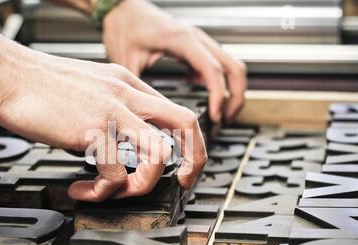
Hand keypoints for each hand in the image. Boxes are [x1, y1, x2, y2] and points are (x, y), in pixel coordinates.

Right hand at [0, 47, 206, 201]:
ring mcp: (111, 112)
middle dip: (193, 160)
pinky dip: (101, 192)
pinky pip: (114, 174)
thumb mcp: (89, 88)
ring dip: (144, 185)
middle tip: (181, 183)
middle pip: (185, 123)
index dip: (187, 143)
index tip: (180, 166)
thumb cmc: (39, 83)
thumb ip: (110, 109)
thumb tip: (118, 142)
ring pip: (159, 154)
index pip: (176, 112)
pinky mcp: (90, 131)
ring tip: (117, 192)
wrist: (5, 73)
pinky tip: (81, 189)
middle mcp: (126, 95)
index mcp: (128, 84)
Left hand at [102, 0, 246, 123]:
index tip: (215, 115)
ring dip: (233, 91)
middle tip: (224, 120)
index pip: (213, 71)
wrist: (122, 7)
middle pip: (234, 68)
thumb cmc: (126, 26)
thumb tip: (142, 112)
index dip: (219, 96)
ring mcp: (199, 42)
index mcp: (183, 41)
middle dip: (235, 97)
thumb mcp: (127, 60)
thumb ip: (137, 87)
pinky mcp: (196, 46)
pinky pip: (220, 65)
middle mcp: (197, 39)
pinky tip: (208, 99)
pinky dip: (222, 83)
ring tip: (222, 114)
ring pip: (232, 65)